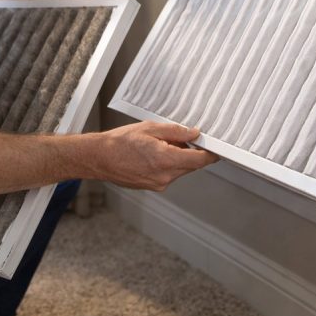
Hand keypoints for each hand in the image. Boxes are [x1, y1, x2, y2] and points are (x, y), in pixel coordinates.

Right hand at [89, 121, 217, 190]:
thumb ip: (176, 132)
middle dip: (189, 151)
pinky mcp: (152, 186)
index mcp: (166, 160)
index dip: (210, 154)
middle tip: (177, 137)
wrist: (99, 158)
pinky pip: (168, 174)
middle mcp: (164, 176)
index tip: (216, 149)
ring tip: (157, 144)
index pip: (199, 161)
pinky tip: (151, 154)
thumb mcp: (151, 128)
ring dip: (176, 157)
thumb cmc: (119, 142)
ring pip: (179, 170)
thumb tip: (193, 134)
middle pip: (190, 165)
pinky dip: (166, 164)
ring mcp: (158, 184)